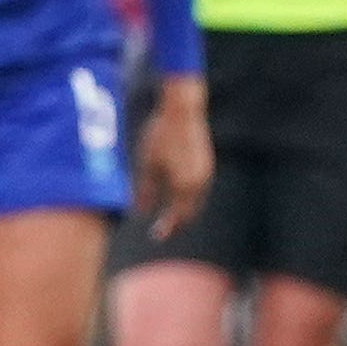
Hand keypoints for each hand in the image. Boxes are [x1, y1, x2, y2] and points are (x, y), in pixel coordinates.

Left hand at [137, 75, 214, 235]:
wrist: (182, 110)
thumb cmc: (161, 136)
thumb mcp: (147, 166)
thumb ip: (145, 192)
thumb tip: (141, 213)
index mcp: (184, 187)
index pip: (177, 217)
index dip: (166, 228)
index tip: (155, 235)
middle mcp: (199, 183)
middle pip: (190, 212)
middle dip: (177, 222)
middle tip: (163, 228)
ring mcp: (205, 172)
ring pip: (197, 200)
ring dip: (184, 209)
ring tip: (170, 212)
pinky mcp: (206, 163)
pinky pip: (199, 188)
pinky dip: (189, 196)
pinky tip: (177, 192)